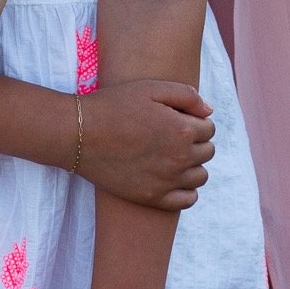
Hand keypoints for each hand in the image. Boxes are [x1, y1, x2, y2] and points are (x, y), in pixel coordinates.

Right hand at [78, 80, 214, 207]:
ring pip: (201, 176)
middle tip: (171, 134)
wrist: (80, 135)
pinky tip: (172, 178)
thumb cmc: (114, 105)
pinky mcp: (153, 198)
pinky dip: (186, 190)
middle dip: (196, 141)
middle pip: (207, 152)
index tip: (178, 118)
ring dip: (193, 165)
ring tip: (171, 155)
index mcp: (183, 130)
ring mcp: (167, 181)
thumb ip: (186, 95)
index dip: (196, 121)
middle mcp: (180, 158)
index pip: (209, 129)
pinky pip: (187, 200)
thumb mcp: (151, 89)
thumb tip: (209, 112)